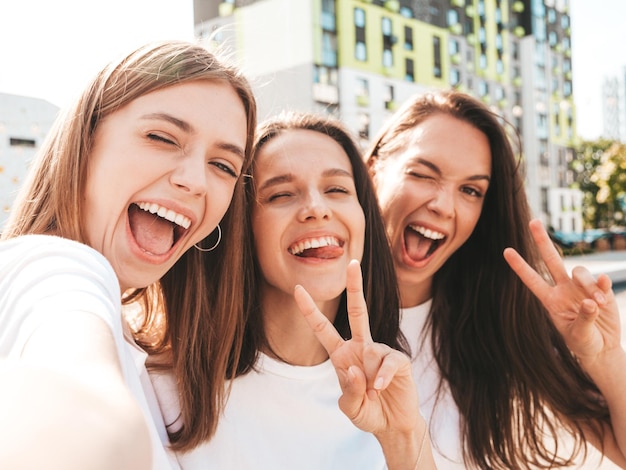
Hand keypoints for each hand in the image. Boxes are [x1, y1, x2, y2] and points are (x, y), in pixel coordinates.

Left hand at [293, 259, 418, 435]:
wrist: (393, 425)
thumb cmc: (369, 413)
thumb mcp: (351, 408)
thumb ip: (349, 391)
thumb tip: (356, 368)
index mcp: (342, 355)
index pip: (323, 329)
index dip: (310, 310)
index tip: (298, 289)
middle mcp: (361, 348)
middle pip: (358, 311)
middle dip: (355, 286)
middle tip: (352, 262)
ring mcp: (380, 352)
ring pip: (372, 353)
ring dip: (370, 380)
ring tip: (374, 395)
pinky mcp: (399, 360)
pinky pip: (388, 362)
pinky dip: (382, 376)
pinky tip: (381, 388)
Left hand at [503, 219, 622, 367]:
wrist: (603, 348)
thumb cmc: (584, 343)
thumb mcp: (579, 335)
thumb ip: (584, 318)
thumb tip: (590, 302)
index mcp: (550, 300)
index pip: (532, 280)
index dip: (519, 266)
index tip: (506, 251)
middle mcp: (563, 289)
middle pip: (551, 260)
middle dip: (542, 241)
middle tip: (533, 221)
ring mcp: (581, 287)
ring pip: (578, 271)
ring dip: (587, 283)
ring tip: (596, 303)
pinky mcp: (601, 289)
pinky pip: (600, 279)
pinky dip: (602, 285)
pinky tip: (603, 296)